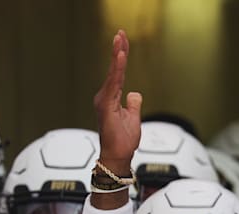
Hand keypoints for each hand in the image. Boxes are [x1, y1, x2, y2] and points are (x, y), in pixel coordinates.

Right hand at [93, 30, 142, 174]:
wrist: (118, 156)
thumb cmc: (123, 142)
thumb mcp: (133, 118)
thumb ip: (133, 104)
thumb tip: (134, 93)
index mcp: (111, 98)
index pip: (118, 73)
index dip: (121, 57)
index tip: (123, 41)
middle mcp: (105, 97)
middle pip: (114, 69)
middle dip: (118, 49)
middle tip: (121, 32)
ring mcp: (104, 100)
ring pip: (113, 73)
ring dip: (118, 55)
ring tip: (121, 39)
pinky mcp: (106, 105)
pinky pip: (113, 83)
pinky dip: (117, 69)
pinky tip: (120, 56)